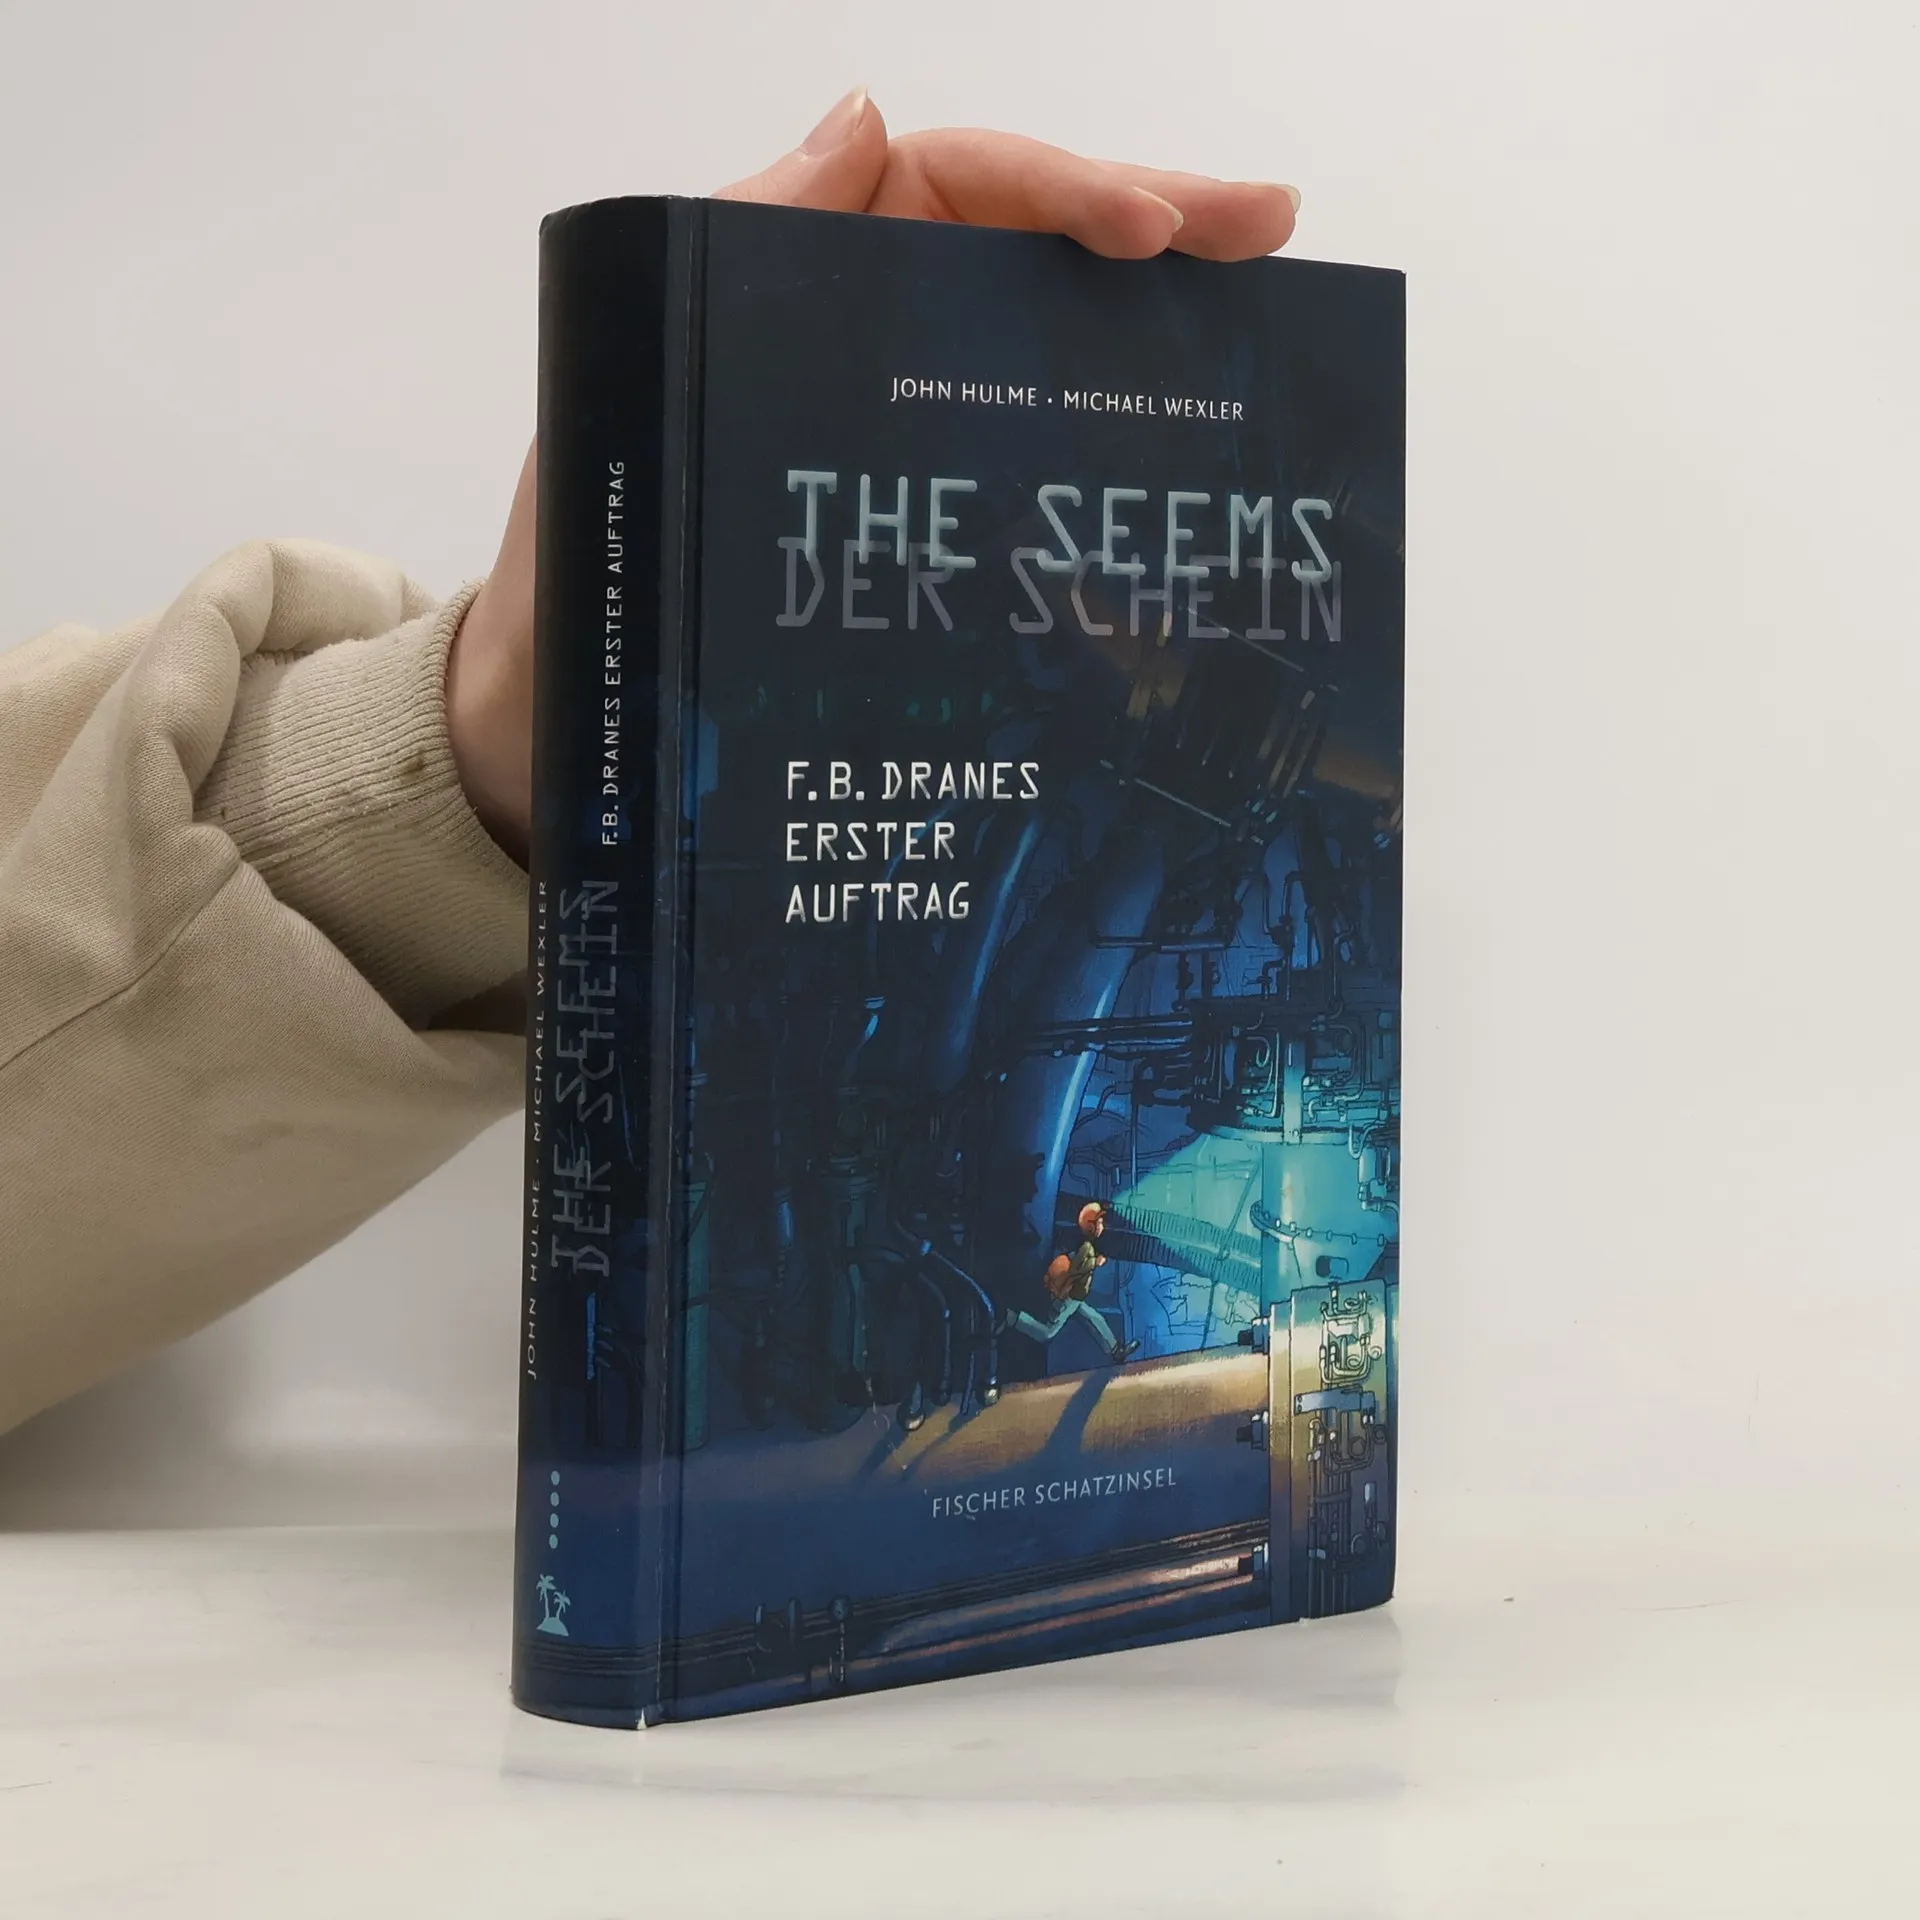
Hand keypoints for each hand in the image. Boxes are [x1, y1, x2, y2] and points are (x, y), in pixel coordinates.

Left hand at [446, 91, 1300, 859]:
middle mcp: (860, 343)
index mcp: (795, 280)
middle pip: (1025, 256)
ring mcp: (897, 438)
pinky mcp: (918, 534)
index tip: (1149, 228)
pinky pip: (1022, 473)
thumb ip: (726, 252)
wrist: (563, 735)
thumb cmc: (576, 576)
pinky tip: (1181, 472)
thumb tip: (862, 120)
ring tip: (1263, 329)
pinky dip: (1105, 461)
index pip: (954, 187)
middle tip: (1268, 230)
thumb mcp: (629, 396)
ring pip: (1042, 357)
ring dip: (1152, 337)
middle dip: (1151, 230)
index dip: (1062, 189)